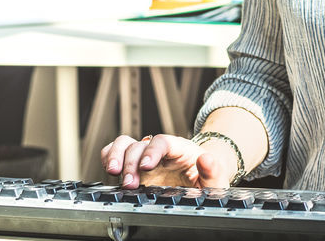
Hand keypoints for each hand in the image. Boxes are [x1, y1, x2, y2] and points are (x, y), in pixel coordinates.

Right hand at [101, 134, 234, 189]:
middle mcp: (159, 149)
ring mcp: (145, 155)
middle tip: (130, 184)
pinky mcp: (134, 165)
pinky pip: (116, 152)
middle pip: (140, 144)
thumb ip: (213, 170)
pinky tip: (108, 169)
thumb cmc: (206, 179)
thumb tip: (206, 159)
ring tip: (114, 174)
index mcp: (179, 148)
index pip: (163, 142)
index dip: (152, 151)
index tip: (146, 166)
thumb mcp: (216, 179)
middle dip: (131, 163)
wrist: (200, 180)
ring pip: (124, 144)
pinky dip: (108, 156)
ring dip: (116, 156)